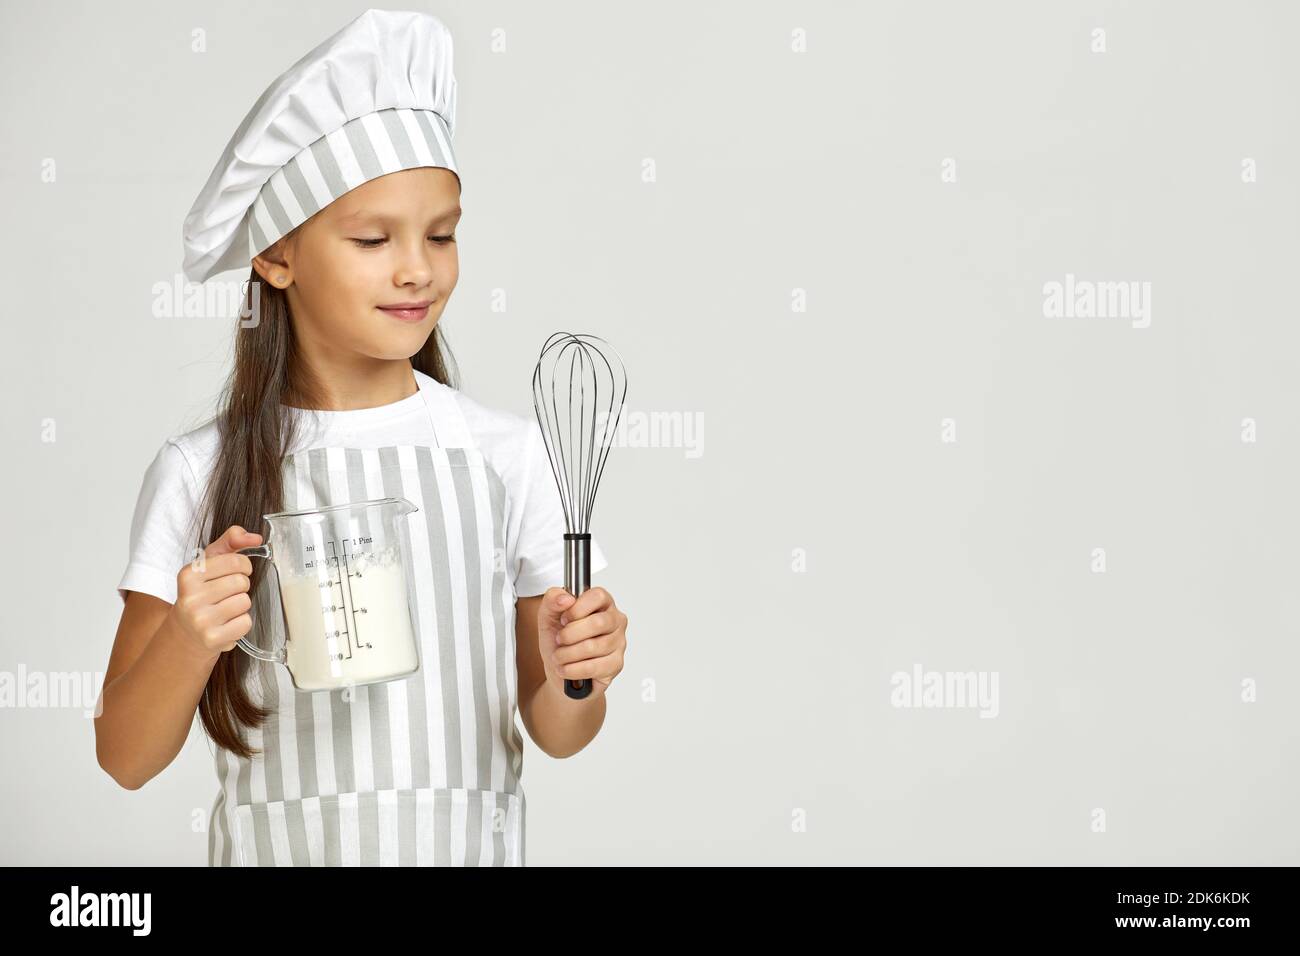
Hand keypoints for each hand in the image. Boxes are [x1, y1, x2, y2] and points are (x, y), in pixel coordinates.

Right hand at [170, 525, 261, 661]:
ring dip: (241, 605)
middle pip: (241, 582)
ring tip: (225, 609)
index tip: (237, 571)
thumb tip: (255, 537)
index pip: (236, 561)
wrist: (184, 634)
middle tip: (227, 594)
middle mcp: (191, 597)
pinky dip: (241, 623)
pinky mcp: (212, 639)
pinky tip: (226, 624)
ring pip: (245, 602)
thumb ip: (230, 542)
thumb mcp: (209, 563)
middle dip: (241, 586)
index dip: (243, 566)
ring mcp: (200, 620)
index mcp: (189, 575)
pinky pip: (245, 623)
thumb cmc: (200, 595)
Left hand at [537, 586, 626, 697]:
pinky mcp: (616, 664)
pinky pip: (594, 667)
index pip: (598, 596)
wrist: (558, 666)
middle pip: (598, 623)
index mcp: (602, 602)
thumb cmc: (558, 639)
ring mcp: (619, 642)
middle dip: (570, 635)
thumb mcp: (548, 614)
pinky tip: (565, 668)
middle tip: (559, 639)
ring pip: (594, 647)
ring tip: (559, 656)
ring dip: (568, 654)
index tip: (563, 619)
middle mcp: (615, 620)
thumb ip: (552, 598)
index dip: (577, 609)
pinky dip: (573, 670)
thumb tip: (566, 599)